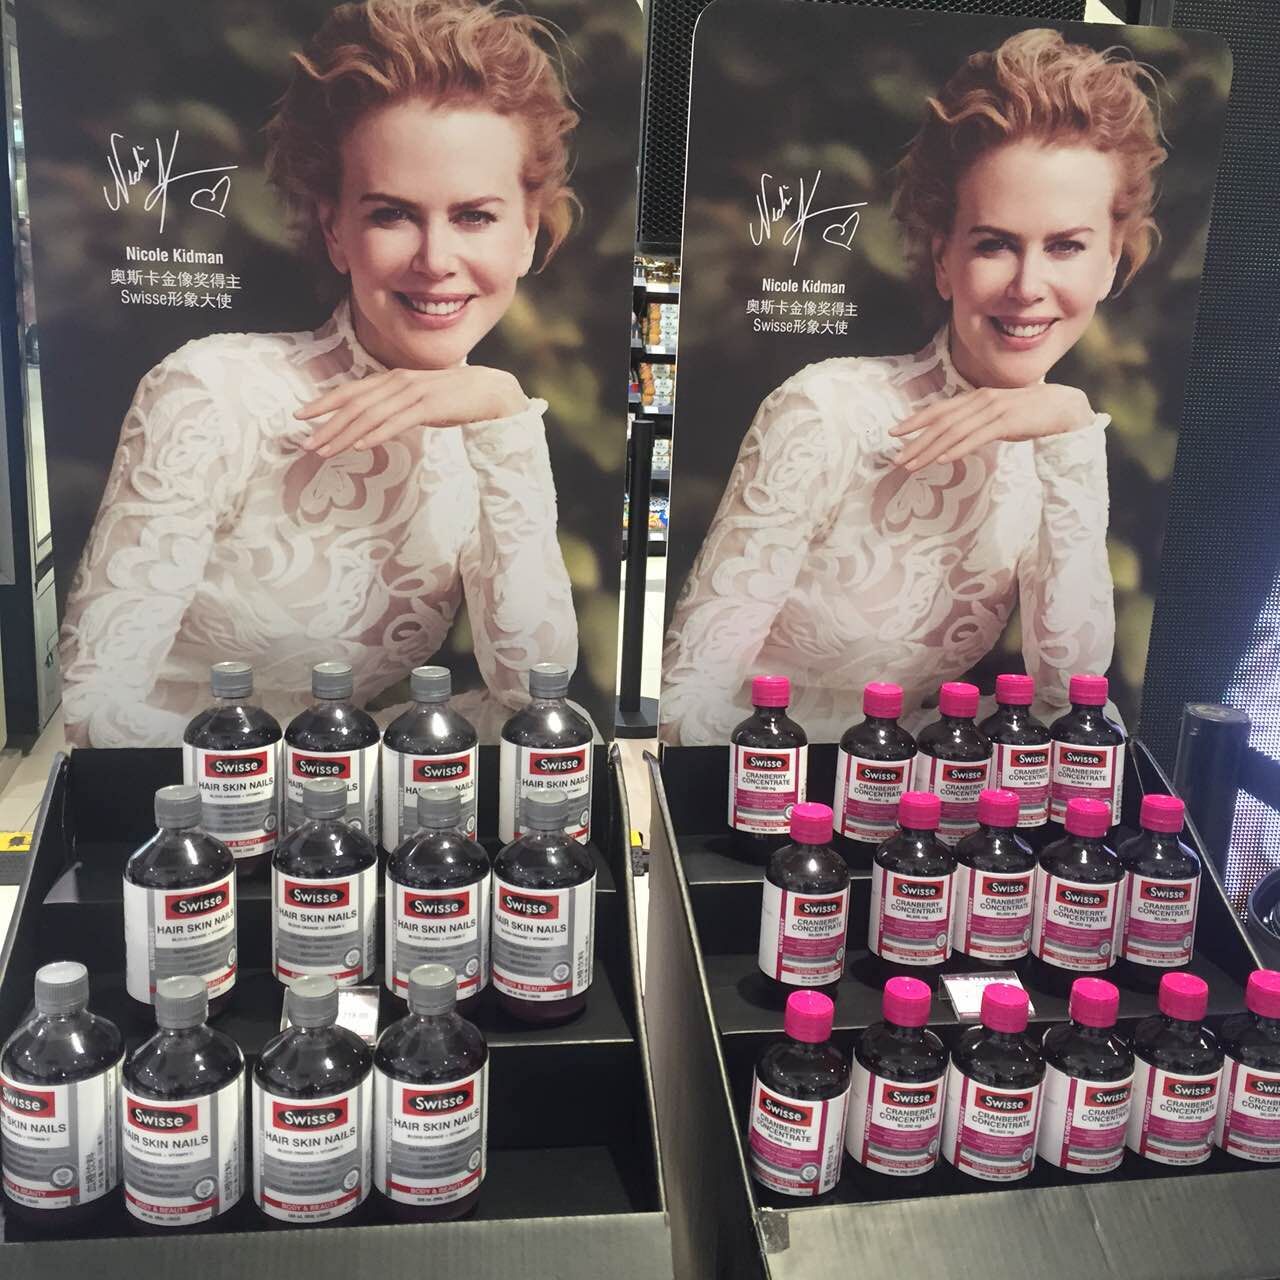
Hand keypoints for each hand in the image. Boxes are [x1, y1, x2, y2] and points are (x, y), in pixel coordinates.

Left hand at [296, 366, 527, 456]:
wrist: (490, 392)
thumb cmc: (453, 399)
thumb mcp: (418, 400)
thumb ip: (395, 406)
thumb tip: (371, 423)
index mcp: (393, 379)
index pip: (352, 391)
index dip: (324, 402)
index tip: (301, 417)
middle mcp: (399, 382)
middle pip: (355, 404)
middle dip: (327, 424)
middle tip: (307, 443)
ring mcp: (413, 393)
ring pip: (370, 415)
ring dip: (344, 433)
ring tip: (326, 450)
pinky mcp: (429, 407)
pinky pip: (396, 422)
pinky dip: (375, 434)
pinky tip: (359, 445)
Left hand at [889, 383, 1094, 471]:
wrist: (1064, 407)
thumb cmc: (1029, 414)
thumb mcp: (996, 416)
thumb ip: (975, 422)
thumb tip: (953, 438)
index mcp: (976, 398)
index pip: (939, 410)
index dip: (915, 421)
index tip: (894, 433)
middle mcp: (981, 400)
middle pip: (941, 422)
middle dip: (915, 441)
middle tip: (896, 458)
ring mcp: (993, 410)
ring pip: (953, 432)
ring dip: (930, 449)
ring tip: (912, 465)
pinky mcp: (1007, 422)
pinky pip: (976, 438)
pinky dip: (957, 449)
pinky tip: (942, 459)